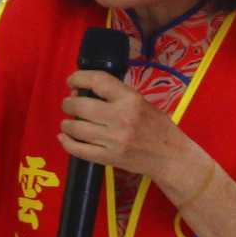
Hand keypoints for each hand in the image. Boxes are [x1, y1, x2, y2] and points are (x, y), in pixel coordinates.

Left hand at [60, 70, 207, 197]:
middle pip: (80, 106)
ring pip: (76, 128)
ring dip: (66, 124)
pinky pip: (79, 150)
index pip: (97, 81)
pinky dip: (67, 143)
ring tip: (68, 122)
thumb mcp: (142, 102)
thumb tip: (84, 90)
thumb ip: (117, 95)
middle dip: (68, 103)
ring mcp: (114, 140)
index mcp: (131, 99)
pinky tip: (65, 138)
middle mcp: (121, 118)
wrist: (170, 157)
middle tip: (69, 104)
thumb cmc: (158, 128)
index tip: (72, 81)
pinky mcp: (109, 158)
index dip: (78, 78)